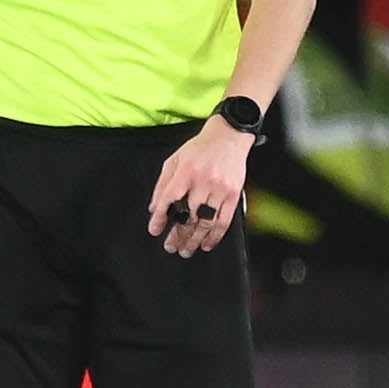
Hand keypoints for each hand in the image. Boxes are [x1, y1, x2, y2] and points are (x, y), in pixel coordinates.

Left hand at [147, 119, 253, 255]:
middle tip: (170, 246)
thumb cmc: (200, 149)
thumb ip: (163, 184)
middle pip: (189, 215)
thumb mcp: (174, 160)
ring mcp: (220, 189)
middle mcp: (203, 181)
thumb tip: (155, 208)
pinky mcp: (233, 194)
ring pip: (206, 221)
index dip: (161, 217)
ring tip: (186, 250)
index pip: (169, 199)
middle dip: (178, 234)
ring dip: (195, 239)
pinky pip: (224, 220)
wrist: (228, 137)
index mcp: (186, 171)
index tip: (155, 230)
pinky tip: (207, 244)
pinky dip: (216, 235)